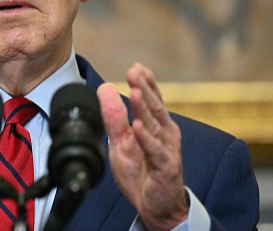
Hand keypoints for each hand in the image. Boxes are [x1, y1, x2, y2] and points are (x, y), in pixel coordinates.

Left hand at [97, 64, 187, 230]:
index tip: (136, 67)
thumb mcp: (121, 142)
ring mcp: (167, 149)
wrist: (155, 206)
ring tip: (136, 91)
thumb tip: (105, 89)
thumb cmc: (141, 172)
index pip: (152, 99)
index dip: (146, 82)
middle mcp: (165, 133)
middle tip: (134, 72)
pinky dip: (146, 138)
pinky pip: (156, 151)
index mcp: (156, 125)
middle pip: (154, 107)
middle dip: (145, 88)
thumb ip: (114, 117)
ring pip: (154, 125)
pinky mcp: (166, 166)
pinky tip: (137, 127)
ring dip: (145, 107)